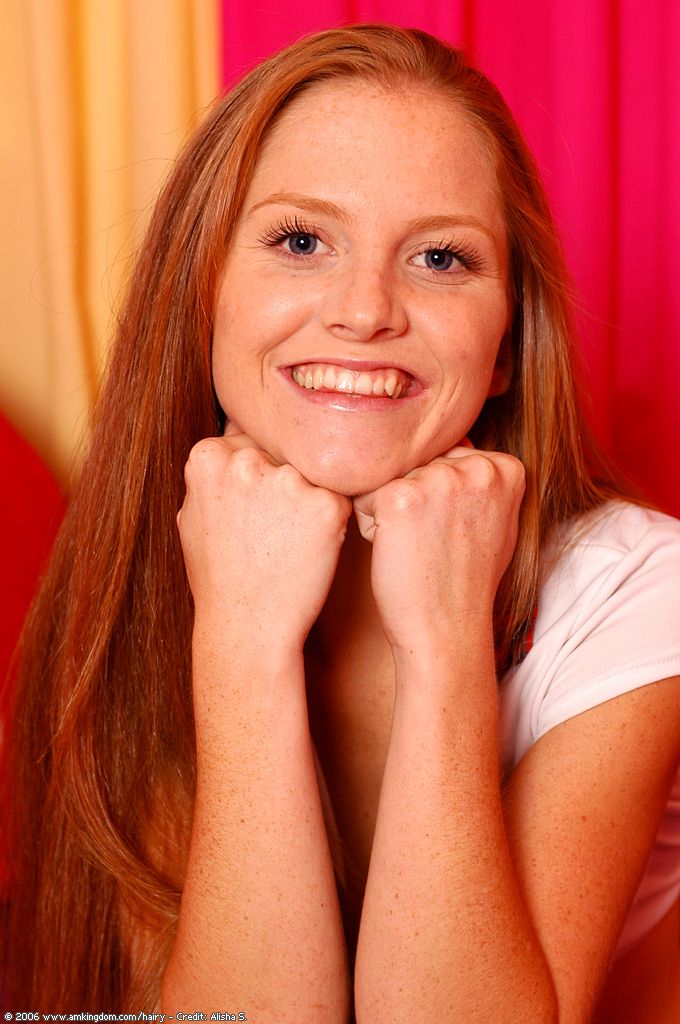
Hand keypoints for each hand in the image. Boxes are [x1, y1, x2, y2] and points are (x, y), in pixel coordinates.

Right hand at [177, 423, 351, 654]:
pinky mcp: (326, 505)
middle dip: (284, 485)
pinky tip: (309, 548)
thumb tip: (227, 443)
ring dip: (308, 501)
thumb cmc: (220, 575)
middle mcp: (246, 461)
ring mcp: (287, 481)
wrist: (247, 626)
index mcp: (208, 457)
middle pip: (282, 454)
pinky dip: (330, 523)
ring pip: (311, 474)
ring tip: (289, 542)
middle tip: (273, 530)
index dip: (259, 479)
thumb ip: (211, 474)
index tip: (254, 512)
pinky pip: (337, 500)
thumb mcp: (193, 515)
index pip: (249, 442)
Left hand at [353, 443, 524, 655]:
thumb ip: (480, 480)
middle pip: (419, 462)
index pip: (448, 456)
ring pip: (391, 477)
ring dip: (391, 511)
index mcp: (506, 468)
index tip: (455, 533)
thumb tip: (458, 443)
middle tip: (433, 544)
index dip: (440, 497)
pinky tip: (397, 552)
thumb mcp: (494, 520)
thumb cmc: (465, 581)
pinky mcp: (401, 496)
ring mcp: (440, 479)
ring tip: (417, 548)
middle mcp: (477, 466)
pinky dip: (371, 526)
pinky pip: (365, 496)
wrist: (447, 629)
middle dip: (415, 499)